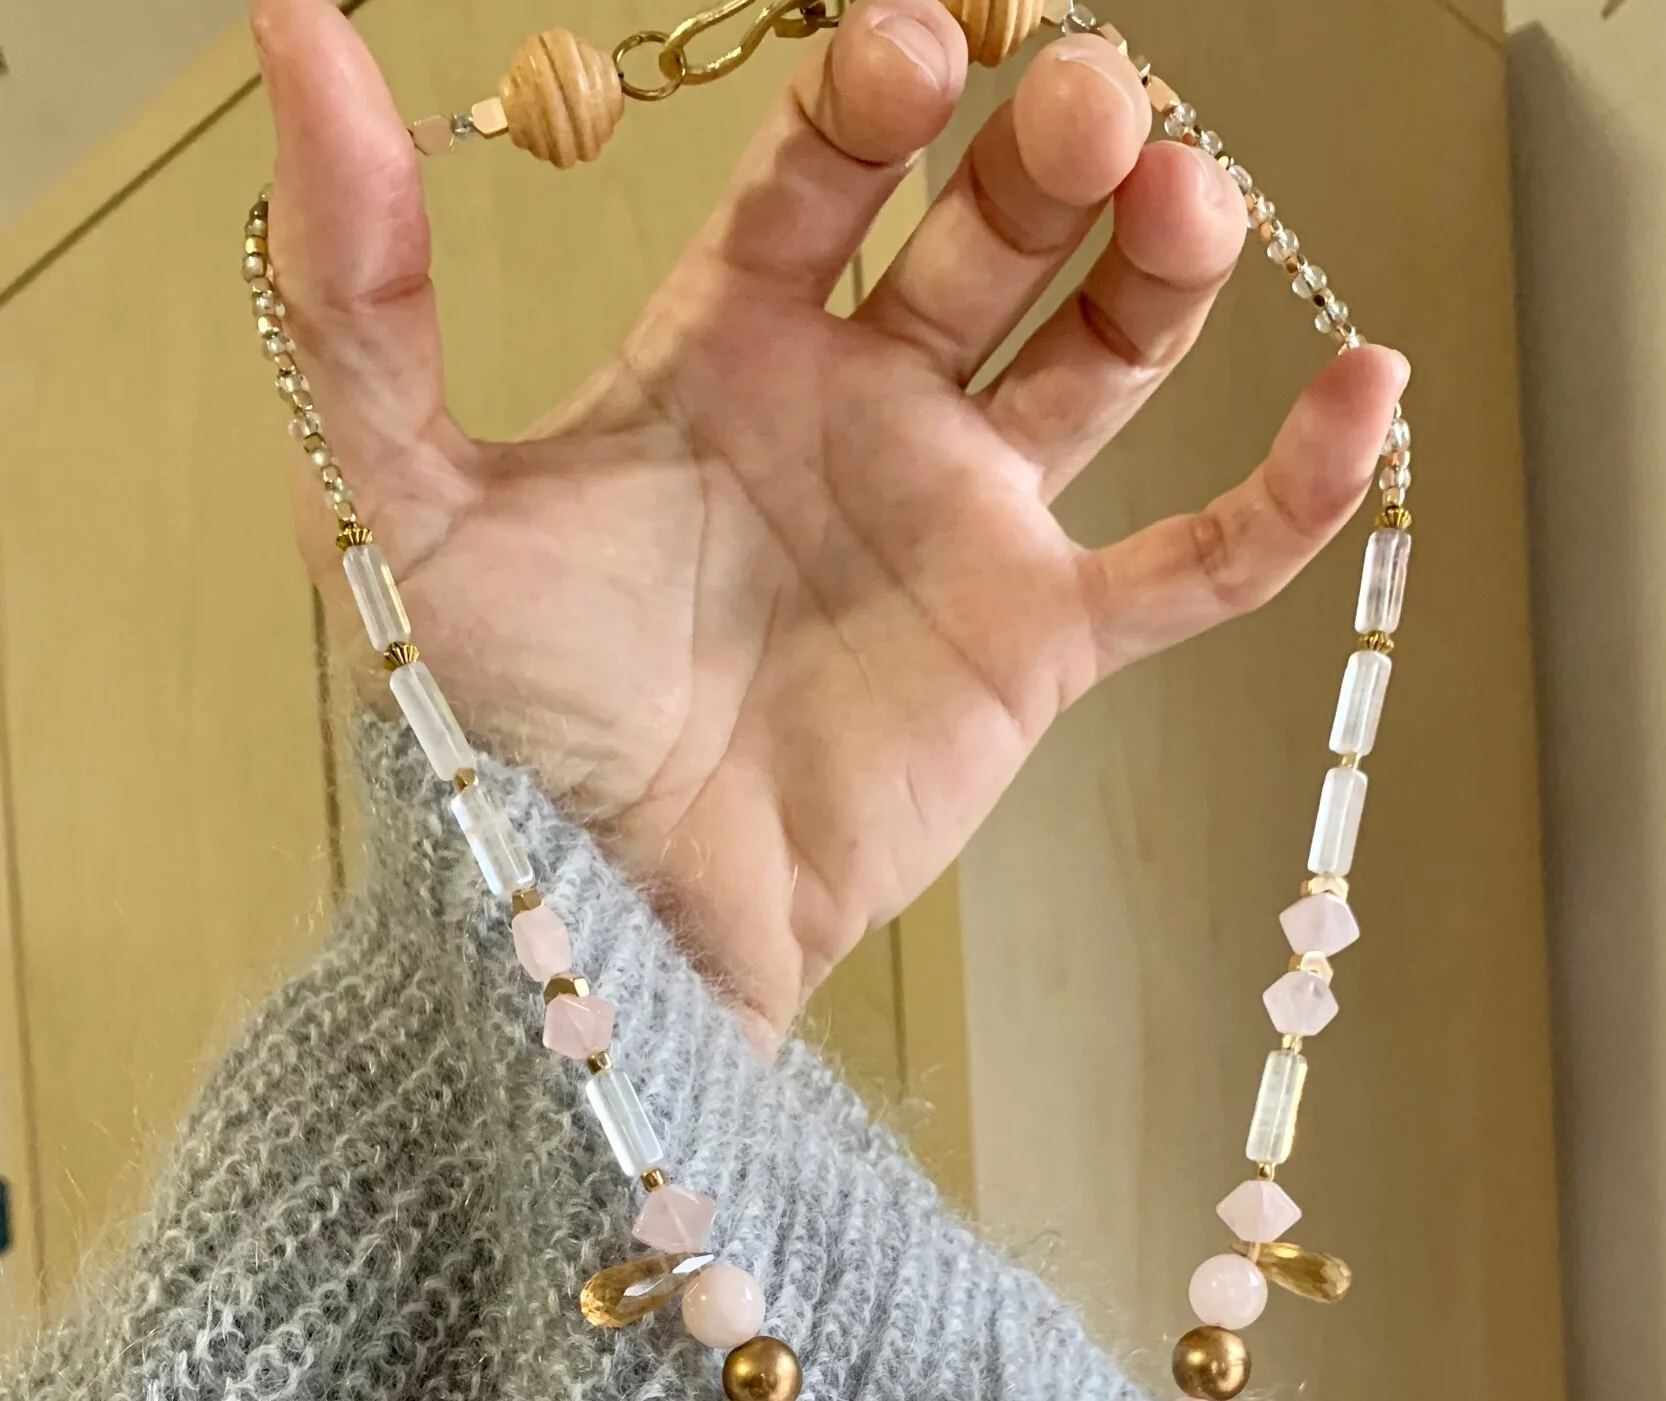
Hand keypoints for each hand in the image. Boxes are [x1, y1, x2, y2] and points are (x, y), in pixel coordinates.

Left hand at [255, 0, 1406, 1041]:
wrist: (603, 921)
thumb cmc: (500, 727)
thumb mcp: (399, 491)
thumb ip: (355, 274)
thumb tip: (288, 22)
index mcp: (726, 346)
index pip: (831, 166)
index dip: (878, 89)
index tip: (909, 51)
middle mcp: (862, 410)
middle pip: (993, 228)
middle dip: (1042, 148)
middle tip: (1075, 104)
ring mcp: (964, 523)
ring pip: (1107, 355)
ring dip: (1160, 261)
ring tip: (1179, 197)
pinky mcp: (1037, 647)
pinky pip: (1197, 564)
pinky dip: (1294, 491)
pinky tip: (1368, 388)